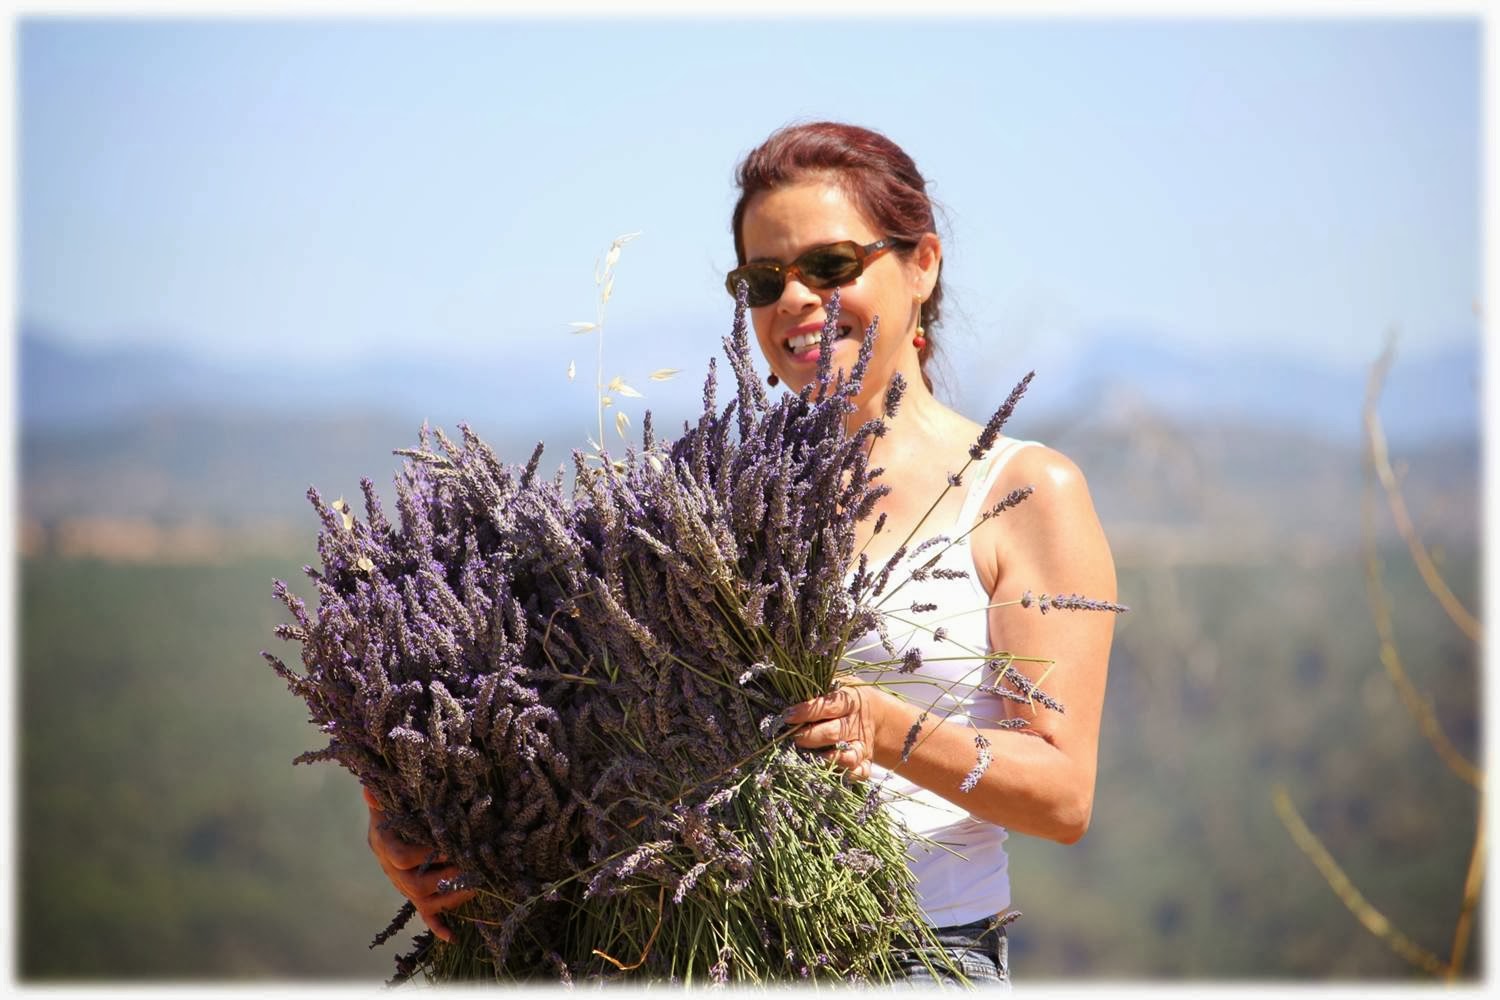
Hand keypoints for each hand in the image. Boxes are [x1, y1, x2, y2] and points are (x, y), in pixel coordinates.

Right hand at [363, 786, 476, 942]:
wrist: (384, 831)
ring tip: (473, 888)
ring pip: (423, 901)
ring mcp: (404, 885)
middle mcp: (393, 872)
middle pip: (415, 885)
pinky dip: (437, 926)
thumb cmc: (391, 812)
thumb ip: (380, 799)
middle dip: (444, 878)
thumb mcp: (386, 803)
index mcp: (385, 847)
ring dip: (449, 898)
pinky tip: (452, 936)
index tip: (448, 847)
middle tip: (469, 868)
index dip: (425, 855)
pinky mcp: (414, 895)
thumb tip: (368, 786)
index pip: (402, 857)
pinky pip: (424, 914)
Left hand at [783, 681, 886, 780]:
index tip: (788, 716)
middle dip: (810, 737)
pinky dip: (849, 775)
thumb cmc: (848, 699)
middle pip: (833, 733)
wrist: (876, 716)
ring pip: (848, 756)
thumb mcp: (841, 684)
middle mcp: (857, 724)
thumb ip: (821, 687)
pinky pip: (860, 772)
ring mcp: (863, 745)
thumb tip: (792, 686)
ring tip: (812, 756)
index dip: (807, 711)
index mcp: (851, 701)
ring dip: (829, 758)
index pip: (829, 706)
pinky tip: (833, 771)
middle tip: (794, 737)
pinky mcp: (866, 761)